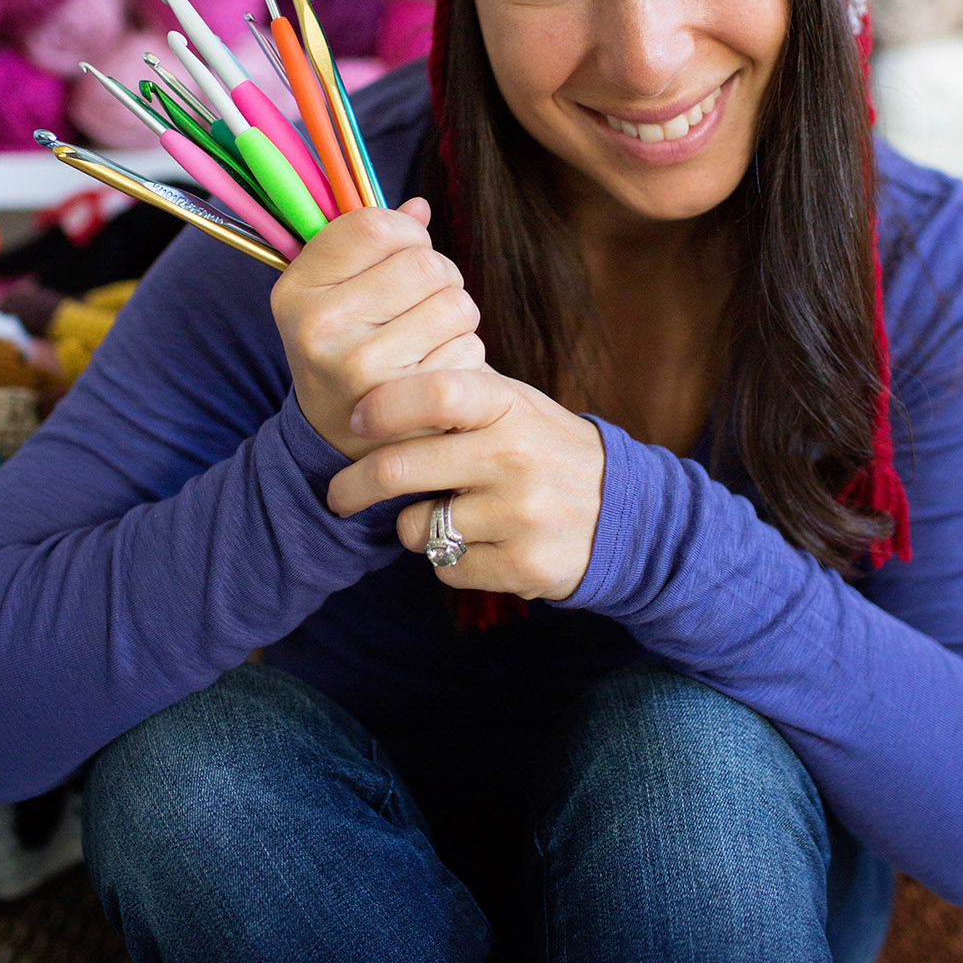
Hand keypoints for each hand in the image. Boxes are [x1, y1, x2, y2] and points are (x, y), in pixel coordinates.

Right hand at [270, 199, 484, 458]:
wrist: (340, 440)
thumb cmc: (345, 347)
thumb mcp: (333, 293)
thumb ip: (370, 243)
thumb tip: (420, 206)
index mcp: (297, 289)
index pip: (376, 225)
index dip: (408, 231)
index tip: (406, 251)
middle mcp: (321, 327)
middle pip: (425, 263)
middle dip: (440, 276)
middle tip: (423, 302)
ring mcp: (361, 368)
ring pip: (456, 304)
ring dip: (457, 315)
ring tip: (430, 335)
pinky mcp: (406, 403)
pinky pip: (469, 348)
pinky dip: (465, 353)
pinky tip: (436, 368)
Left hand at [327, 369, 605, 600]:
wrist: (625, 512)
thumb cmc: (546, 449)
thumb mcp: (515, 406)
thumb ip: (454, 398)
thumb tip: (365, 396)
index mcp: (509, 406)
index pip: (432, 394)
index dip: (382, 406)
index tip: (354, 421)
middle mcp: (515, 456)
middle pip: (401, 468)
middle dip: (353, 486)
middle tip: (338, 494)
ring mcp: (521, 514)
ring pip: (416, 527)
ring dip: (417, 526)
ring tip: (452, 514)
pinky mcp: (524, 565)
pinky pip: (445, 567)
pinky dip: (449, 560)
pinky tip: (483, 542)